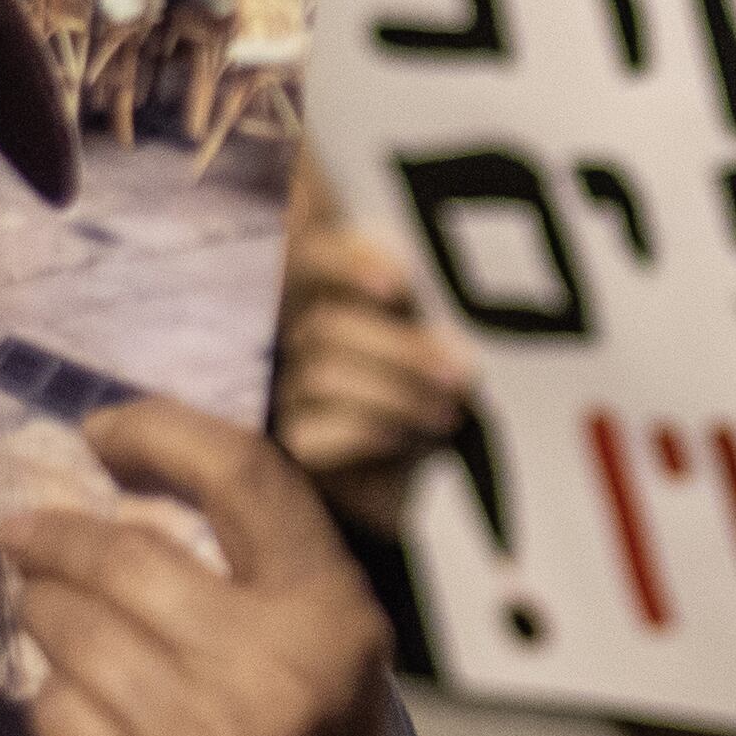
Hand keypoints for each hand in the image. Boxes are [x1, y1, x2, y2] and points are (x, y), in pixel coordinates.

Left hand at [3, 398, 421, 735]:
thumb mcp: (335, 659)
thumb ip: (260, 576)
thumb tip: (127, 484)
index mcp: (335, 616)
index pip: (242, 474)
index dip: (159, 431)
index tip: (102, 430)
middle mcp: (272, 669)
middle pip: (123, 553)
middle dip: (54, 535)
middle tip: (25, 533)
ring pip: (69, 628)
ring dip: (45, 616)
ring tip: (58, 626)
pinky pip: (52, 710)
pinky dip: (54, 705)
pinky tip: (86, 721)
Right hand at [275, 169, 479, 538]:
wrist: (400, 477)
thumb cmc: (411, 391)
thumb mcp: (416, 338)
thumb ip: (399, 302)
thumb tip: (400, 283)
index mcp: (312, 293)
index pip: (308, 258)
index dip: (348, 265)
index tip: (396, 288)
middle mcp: (281, 339)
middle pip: (324, 328)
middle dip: (400, 350)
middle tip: (462, 374)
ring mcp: (273, 395)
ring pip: (319, 378)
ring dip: (396, 394)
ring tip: (449, 414)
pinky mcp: (281, 450)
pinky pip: (310, 436)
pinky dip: (365, 432)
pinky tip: (403, 438)